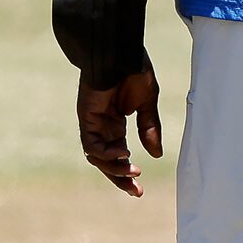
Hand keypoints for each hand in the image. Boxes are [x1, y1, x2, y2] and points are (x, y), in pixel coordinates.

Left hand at [77, 63, 162, 195]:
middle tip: (136, 192)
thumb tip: (156, 155)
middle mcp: (102, 125)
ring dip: (115, 168)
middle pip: (107, 161)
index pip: (119, 154)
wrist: (119, 51)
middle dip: (120, 178)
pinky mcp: (86, 117)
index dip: (127, 172)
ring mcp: (92, 122)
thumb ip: (149, 128)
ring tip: (133, 170)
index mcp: (116, 122)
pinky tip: (123, 154)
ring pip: (97, 157)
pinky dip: (105, 154)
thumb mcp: (148, 103)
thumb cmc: (133, 69)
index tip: (140, 189)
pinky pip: (91, 145)